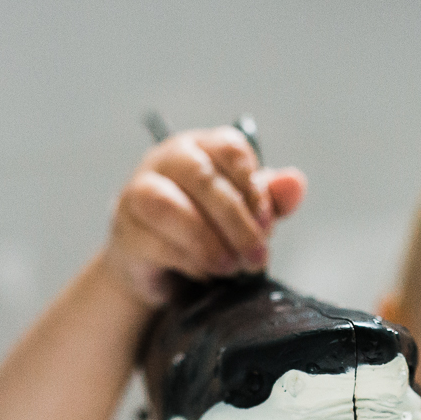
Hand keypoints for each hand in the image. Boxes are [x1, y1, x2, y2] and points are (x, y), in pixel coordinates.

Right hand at [102, 126, 306, 306]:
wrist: (158, 265)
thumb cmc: (206, 228)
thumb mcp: (246, 213)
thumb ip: (271, 199)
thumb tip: (295, 183)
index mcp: (202, 147)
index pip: (230, 150)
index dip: (254, 188)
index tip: (268, 225)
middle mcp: (166, 161)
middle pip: (202, 177)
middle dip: (236, 221)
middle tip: (256, 257)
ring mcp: (138, 192)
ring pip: (169, 206)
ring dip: (206, 241)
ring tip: (229, 267)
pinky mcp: (125, 230)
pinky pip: (153, 242)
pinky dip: (186, 260)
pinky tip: (203, 272)